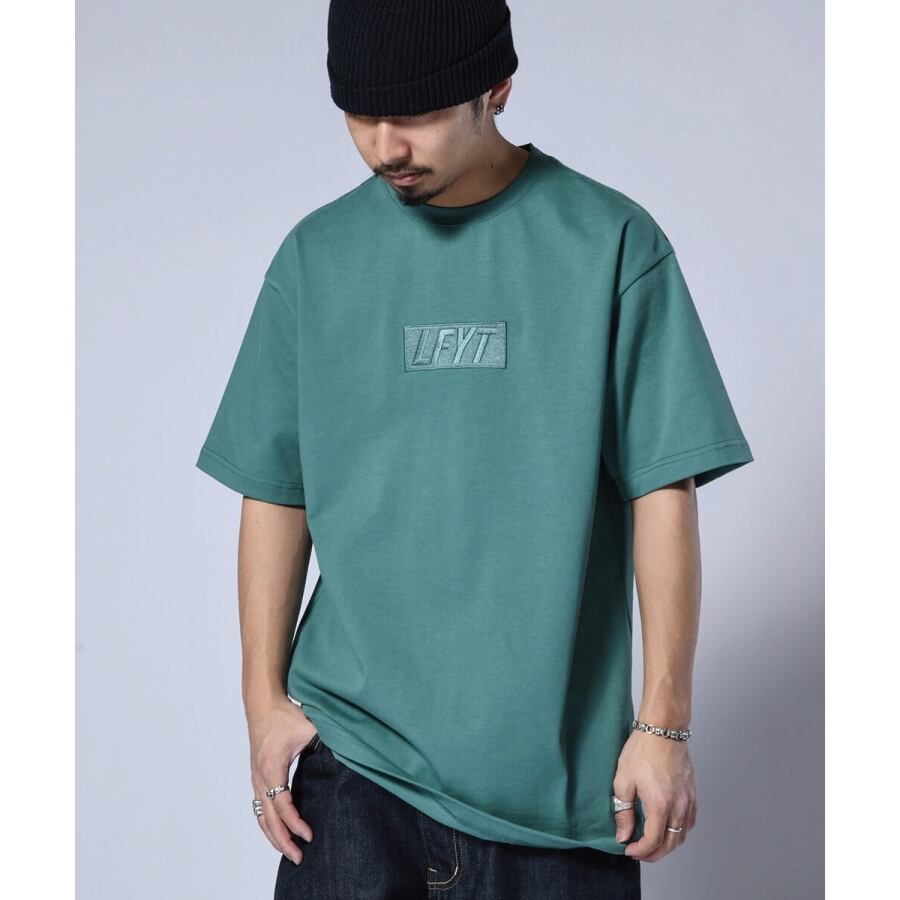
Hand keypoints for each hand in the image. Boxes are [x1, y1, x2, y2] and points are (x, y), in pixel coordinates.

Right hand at [247, 696, 318, 865]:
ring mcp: (256, 779)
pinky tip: (279, 834)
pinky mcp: (257, 778)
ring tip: (290, 852)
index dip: (294, 823)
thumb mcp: (308, 727)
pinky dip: (268, 824)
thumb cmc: (285, 715)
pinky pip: (260, 808)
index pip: (282, 803)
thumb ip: (325, 741)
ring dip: (274, 836)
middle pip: (268, 818)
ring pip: (261, 816)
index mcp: (272, 766)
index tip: (309, 835)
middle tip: (299, 857)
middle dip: (283, 840)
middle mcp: (260, 777)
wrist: (262, 705)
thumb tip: (350, 750)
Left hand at [612, 729, 696, 862]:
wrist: (663, 730)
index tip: (628, 849)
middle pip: (670, 844)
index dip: (640, 851)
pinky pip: (690, 822)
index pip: (653, 841)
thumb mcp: (623, 780)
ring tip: (651, 843)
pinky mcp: (693, 794)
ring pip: (683, 836)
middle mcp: (679, 806)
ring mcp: (688, 801)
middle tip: (638, 852)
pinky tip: (668, 828)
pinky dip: (679, 832)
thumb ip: (623, 811)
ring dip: (668, 845)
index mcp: (660, 804)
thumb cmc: (642, 750)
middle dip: (653, 853)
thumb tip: (623, 835)